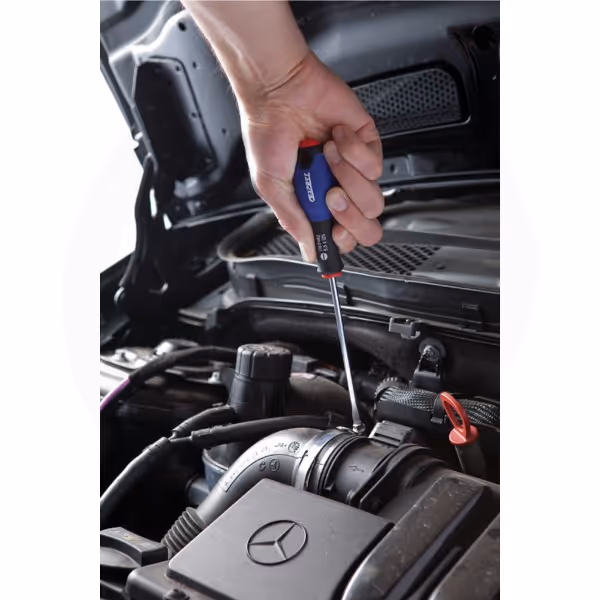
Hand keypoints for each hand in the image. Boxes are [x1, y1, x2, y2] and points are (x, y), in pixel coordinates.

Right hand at [238, 52, 383, 261]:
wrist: (277, 92)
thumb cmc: (268, 133)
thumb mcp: (271, 186)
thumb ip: (294, 221)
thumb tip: (309, 250)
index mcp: (315, 204)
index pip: (342, 237)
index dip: (342, 240)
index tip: (332, 232)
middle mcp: (336, 189)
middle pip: (367, 227)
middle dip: (352, 217)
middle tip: (331, 196)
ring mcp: (353, 169)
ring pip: (374, 198)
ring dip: (348, 177)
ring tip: (326, 157)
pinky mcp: (366, 144)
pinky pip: (374, 164)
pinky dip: (352, 151)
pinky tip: (334, 137)